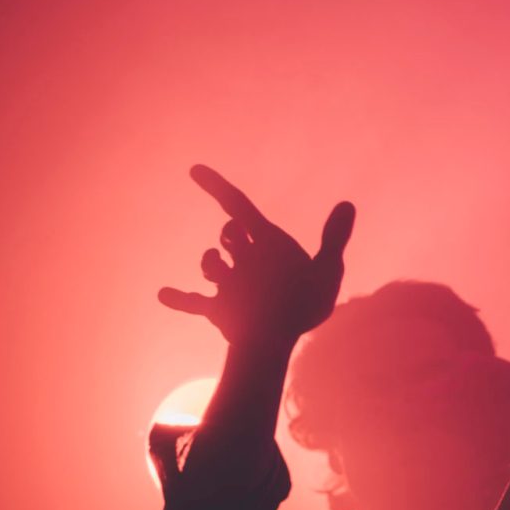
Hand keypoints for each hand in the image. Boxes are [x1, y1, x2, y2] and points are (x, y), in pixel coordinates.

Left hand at [158, 165, 354, 346]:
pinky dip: (178, 298)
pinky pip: (193, 301)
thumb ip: (335, 236)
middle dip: (231, 234)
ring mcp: (227, 284)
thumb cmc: (301, 302)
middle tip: (237, 237)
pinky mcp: (217, 309)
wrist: (268, 339)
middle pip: (229, 235)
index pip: (238, 206)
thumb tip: (347, 203)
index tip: (193, 169)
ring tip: (214, 264)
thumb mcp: (328, 269)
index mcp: (267, 243)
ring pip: (210, 264)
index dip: (216, 187)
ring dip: (211, 261)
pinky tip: (163, 294)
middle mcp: (242, 259)